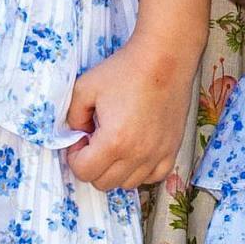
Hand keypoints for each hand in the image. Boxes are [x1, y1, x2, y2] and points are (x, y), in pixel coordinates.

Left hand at [65, 29, 199, 191]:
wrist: (164, 59)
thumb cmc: (124, 70)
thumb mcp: (85, 88)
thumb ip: (72, 117)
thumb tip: (76, 136)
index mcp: (113, 141)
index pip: (83, 172)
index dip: (74, 157)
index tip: (81, 139)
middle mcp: (137, 154)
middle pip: (104, 183)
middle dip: (92, 165)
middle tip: (95, 141)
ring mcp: (157, 154)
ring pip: (128, 184)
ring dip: (115, 170)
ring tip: (116, 145)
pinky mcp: (172, 149)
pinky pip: (154, 177)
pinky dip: (141, 171)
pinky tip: (135, 151)